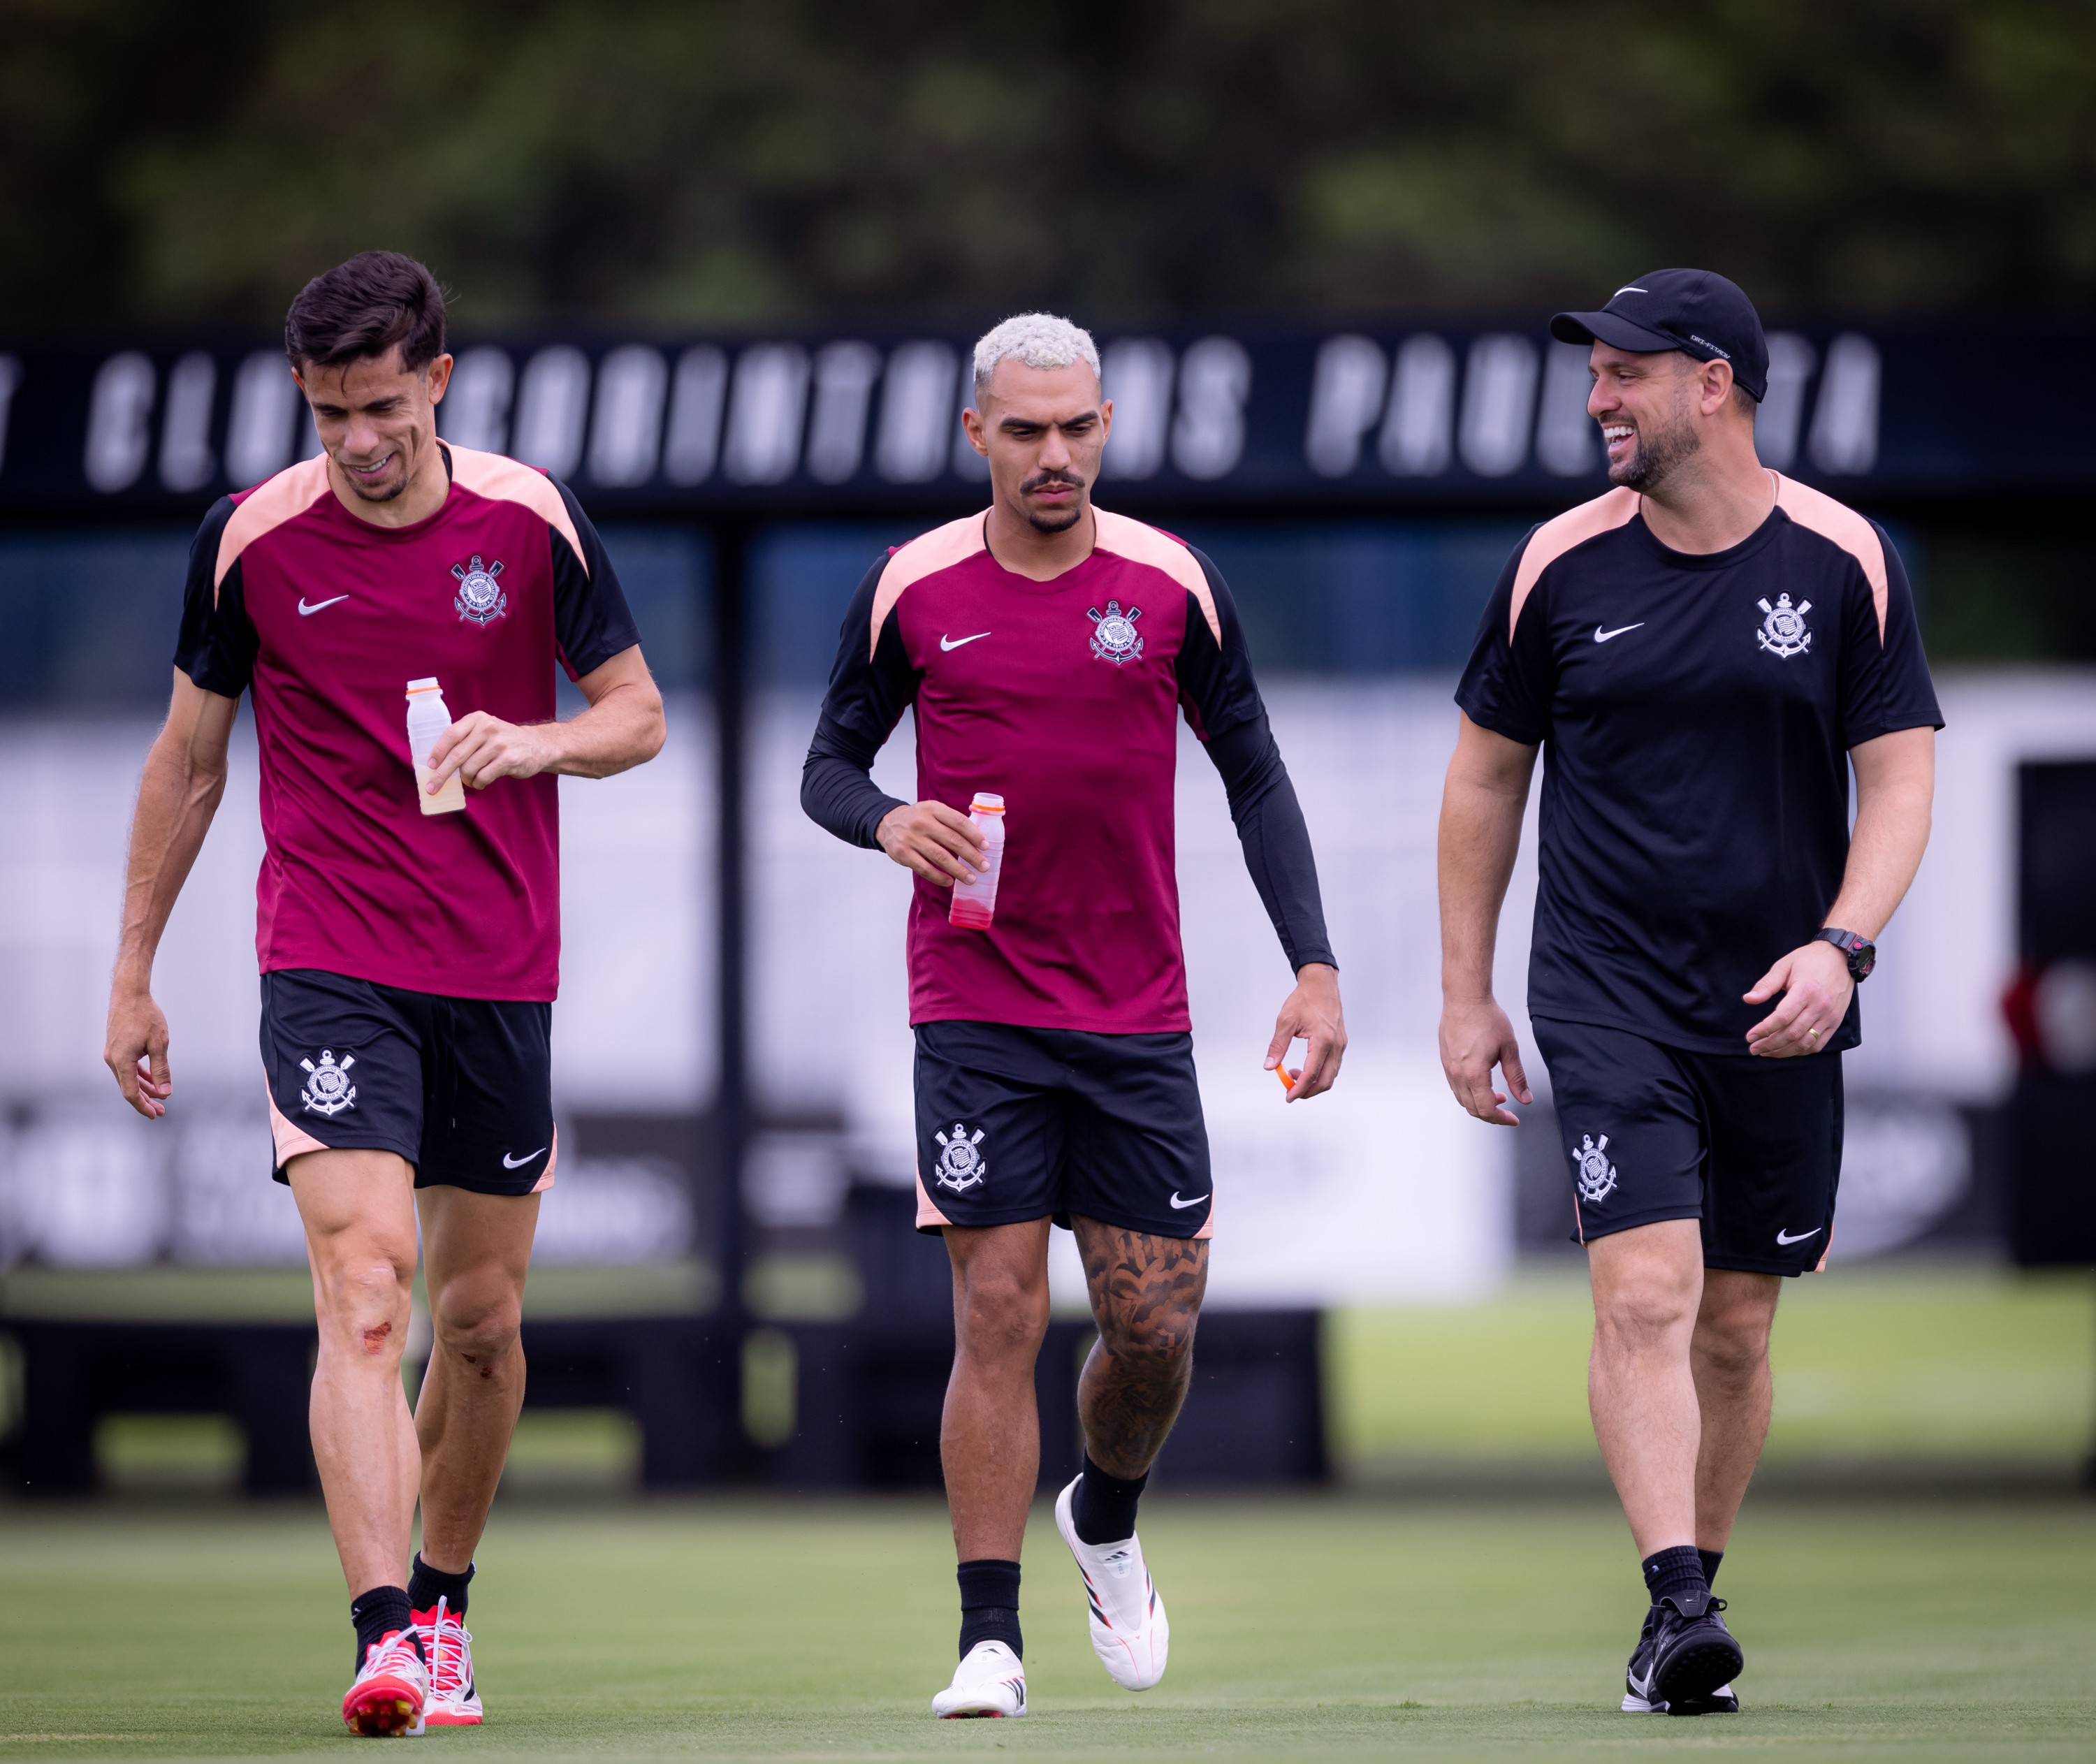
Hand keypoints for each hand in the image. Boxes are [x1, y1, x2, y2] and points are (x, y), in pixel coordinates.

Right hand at [105, 984, 172, 1119]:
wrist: (129, 994)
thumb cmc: (146, 1016)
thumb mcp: (159, 1043)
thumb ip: (161, 1069)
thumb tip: (165, 1092)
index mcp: (121, 1061)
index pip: (131, 1093)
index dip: (143, 1106)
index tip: (156, 1114)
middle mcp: (112, 1060)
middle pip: (129, 1088)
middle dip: (145, 1101)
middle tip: (161, 1112)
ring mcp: (112, 1053)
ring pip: (128, 1078)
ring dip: (144, 1088)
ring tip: (159, 1098)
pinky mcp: (116, 1047)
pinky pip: (127, 1067)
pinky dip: (139, 1075)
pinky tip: (151, 1080)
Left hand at [426, 713, 555, 790]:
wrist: (536, 745)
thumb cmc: (503, 740)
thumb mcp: (484, 729)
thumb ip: (465, 738)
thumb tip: (437, 760)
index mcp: (477, 719)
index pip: (451, 734)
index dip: (438, 751)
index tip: (430, 765)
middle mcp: (487, 729)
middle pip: (456, 755)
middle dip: (442, 774)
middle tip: (432, 787)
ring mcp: (499, 745)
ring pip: (469, 769)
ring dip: (466, 780)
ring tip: (470, 779)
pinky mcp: (508, 760)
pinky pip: (483, 777)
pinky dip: (478, 784)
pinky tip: (480, 782)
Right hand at [876, 800, 985, 886]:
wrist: (887, 822)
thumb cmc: (917, 819)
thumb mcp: (932, 810)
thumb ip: (951, 820)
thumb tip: (977, 840)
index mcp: (933, 809)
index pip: (958, 822)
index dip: (974, 835)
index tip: (986, 847)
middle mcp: (922, 822)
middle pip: (953, 840)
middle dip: (971, 855)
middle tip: (984, 866)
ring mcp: (911, 838)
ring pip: (940, 857)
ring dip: (958, 870)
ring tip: (971, 878)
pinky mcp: (903, 853)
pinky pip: (924, 868)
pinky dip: (939, 877)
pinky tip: (949, 881)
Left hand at [1266, 963, 1345, 1099]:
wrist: (1321, 984)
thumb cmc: (1304, 999)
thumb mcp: (1285, 1021)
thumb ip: (1277, 1046)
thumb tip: (1269, 1066)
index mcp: (1323, 1040)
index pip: (1312, 1073)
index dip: (1299, 1088)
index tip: (1288, 1096)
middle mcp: (1336, 1045)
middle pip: (1325, 1080)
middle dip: (1308, 1091)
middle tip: (1291, 1092)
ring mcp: (1341, 1044)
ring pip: (1331, 1075)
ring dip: (1314, 1082)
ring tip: (1294, 1075)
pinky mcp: (1341, 1043)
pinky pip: (1333, 1065)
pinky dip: (1320, 1072)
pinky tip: (1305, 1067)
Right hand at [1439, 994, 1531, 1125]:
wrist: (1465, 999)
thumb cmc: (1486, 1018)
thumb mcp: (1509, 1048)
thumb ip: (1517, 1077)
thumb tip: (1525, 1098)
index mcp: (1474, 1074)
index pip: (1486, 1109)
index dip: (1501, 1119)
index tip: (1513, 1118)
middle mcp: (1458, 1074)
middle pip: (1472, 1109)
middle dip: (1491, 1115)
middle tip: (1507, 1112)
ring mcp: (1449, 1068)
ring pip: (1462, 1099)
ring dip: (1479, 1104)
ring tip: (1497, 1096)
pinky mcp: (1446, 1061)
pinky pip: (1455, 1087)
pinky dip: (1469, 1093)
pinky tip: (1481, 1084)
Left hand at [1744, 939, 1852, 1056]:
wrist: (1841, 957)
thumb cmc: (1811, 960)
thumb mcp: (1784, 966)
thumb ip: (1766, 985)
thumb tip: (1748, 999)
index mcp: (1805, 991)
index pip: (1782, 1018)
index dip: (1764, 1030)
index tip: (1750, 1036)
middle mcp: (1819, 1006)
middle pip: (1792, 1034)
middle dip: (1770, 1045)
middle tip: (1753, 1048)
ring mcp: (1829, 1016)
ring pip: (1805, 1043)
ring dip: (1784, 1052)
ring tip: (1767, 1052)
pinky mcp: (1835, 1022)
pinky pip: (1819, 1044)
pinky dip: (1802, 1051)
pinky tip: (1788, 1050)